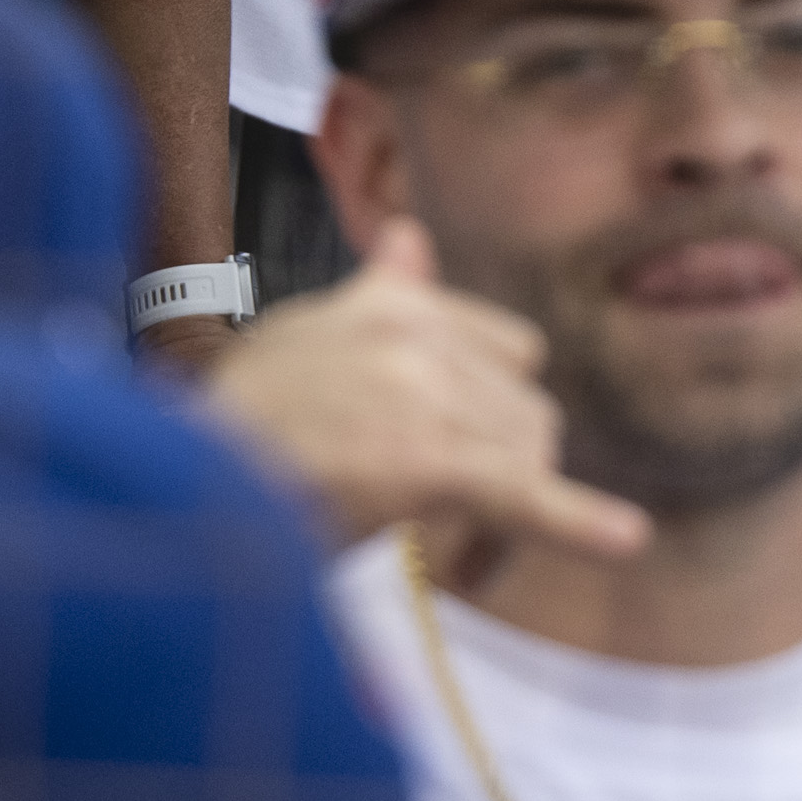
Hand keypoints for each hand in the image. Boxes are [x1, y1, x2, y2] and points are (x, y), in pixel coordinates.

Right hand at [195, 216, 649, 583]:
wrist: (177, 487)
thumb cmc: (236, 431)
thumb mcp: (303, 338)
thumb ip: (373, 294)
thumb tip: (411, 239)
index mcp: (392, 304)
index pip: (505, 351)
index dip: (487, 413)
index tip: (452, 458)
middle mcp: (417, 333)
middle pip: (523, 411)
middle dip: (498, 471)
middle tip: (446, 529)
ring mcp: (427, 393)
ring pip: (527, 456)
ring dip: (501, 515)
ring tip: (445, 561)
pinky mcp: (434, 460)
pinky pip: (526, 495)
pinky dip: (579, 522)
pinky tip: (623, 538)